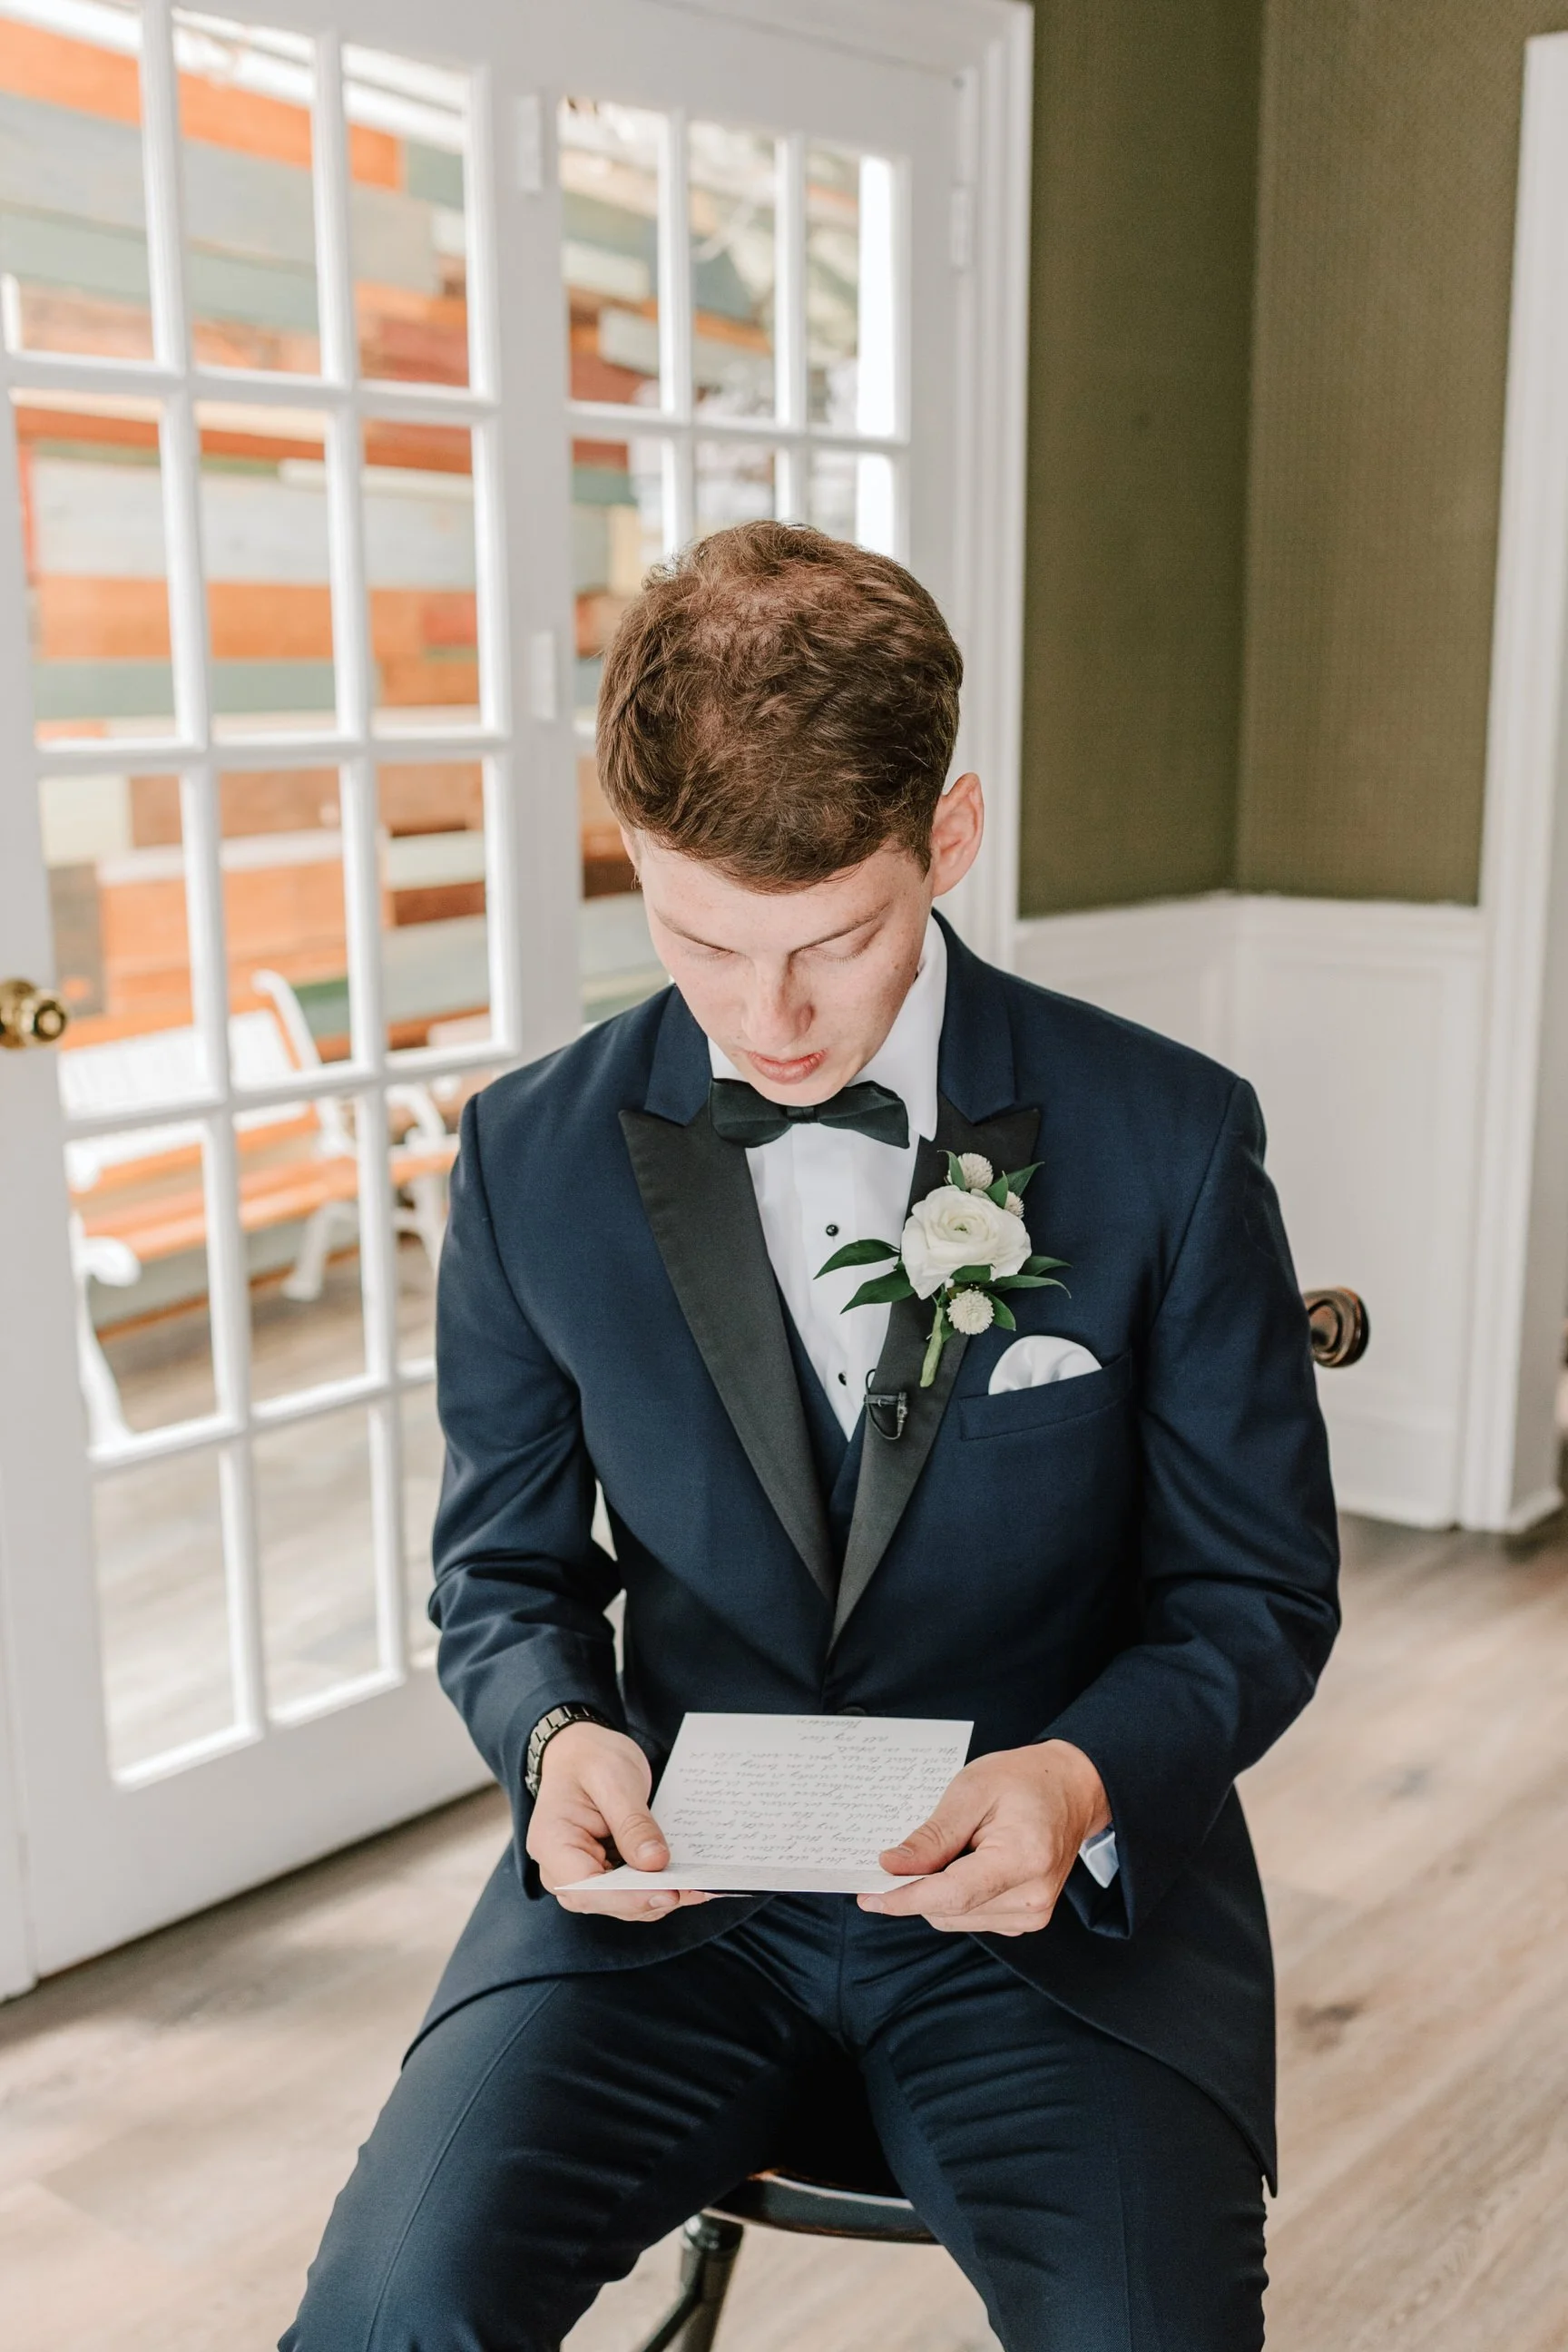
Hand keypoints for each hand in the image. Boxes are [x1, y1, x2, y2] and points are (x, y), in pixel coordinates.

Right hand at [526, 1721, 709, 1922]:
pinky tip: (686, 1881)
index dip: (628, 1897)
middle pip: (605, 1901)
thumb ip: (633, 1823)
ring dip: (659, 1898)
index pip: (585, 1887)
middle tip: (696, 1888)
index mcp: (551, 1842)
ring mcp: (580, 1875)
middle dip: (650, 1899)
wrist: (581, 1752)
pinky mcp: (602, 1874)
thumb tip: (655, 1864)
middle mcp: (559, 1868)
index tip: (669, 1893)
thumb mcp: (613, 1780)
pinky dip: (657, 1889)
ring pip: (621, 1903)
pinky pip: (629, 1891)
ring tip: (699, 1885)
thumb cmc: (590, 1759)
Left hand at [858, 1739, 1109, 1935]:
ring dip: (934, 1893)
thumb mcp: (971, 1790)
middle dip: (914, 1890)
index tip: (868, 1897)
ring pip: (955, 1918)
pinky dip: (953, 1897)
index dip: (905, 1899)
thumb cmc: (1024, 1781)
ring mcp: (1032, 1914)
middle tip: (893, 1860)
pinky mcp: (1026, 1919)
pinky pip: (970, 1916)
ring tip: (949, 1847)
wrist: (1071, 1789)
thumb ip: (933, 1835)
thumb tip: (892, 1866)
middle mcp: (1032, 1898)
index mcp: (1023, 1860)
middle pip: (949, 1910)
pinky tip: (961, 1863)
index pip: (952, 1895)